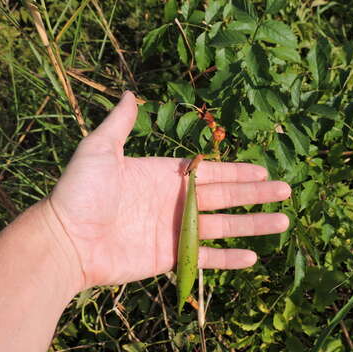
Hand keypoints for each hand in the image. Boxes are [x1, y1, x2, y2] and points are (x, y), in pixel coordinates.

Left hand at [45, 91, 290, 289]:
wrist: (67, 240)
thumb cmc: (81, 192)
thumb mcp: (100, 149)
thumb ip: (120, 124)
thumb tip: (129, 93)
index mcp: (165, 176)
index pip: (211, 172)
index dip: (238, 171)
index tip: (263, 171)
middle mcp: (175, 202)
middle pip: (225, 197)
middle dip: (256, 194)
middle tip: (285, 191)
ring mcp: (175, 231)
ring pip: (223, 227)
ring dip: (253, 225)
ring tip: (282, 223)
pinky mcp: (170, 257)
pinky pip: (206, 258)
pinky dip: (228, 260)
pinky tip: (252, 257)